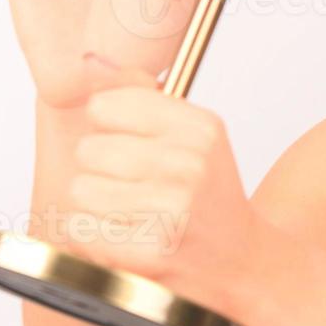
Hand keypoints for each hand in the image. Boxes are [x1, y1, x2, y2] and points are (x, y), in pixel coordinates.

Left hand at [60, 54, 254, 314]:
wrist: (244, 264)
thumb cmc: (210, 200)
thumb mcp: (192, 137)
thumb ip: (141, 96)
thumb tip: (90, 61)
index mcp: (201, 127)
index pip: (107, 105)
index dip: (110, 129)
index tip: (133, 148)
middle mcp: (191, 162)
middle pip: (89, 150)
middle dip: (102, 172)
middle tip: (135, 190)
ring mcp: (172, 207)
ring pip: (81, 190)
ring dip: (98, 209)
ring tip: (133, 216)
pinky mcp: (152, 250)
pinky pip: (83, 229)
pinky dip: (97, 238)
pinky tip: (129, 240)